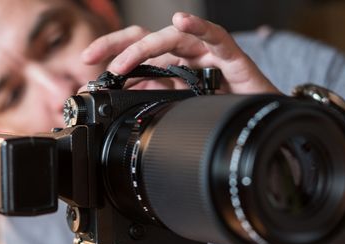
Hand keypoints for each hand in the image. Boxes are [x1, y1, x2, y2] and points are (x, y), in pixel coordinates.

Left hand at [82, 12, 278, 93]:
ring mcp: (207, 52)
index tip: (87, 65)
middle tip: (90, 57)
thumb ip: (156, 95)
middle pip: (147, 37)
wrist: (257, 122)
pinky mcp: (231, 56)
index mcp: (173, 64)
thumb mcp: (180, 105)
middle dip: (116, 44)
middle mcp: (186, 54)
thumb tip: (123, 94)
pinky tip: (182, 22)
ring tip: (122, 63)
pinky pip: (215, 36)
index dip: (112, 53)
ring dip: (144, 47)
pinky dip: (198, 27)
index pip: (138, 51)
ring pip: (173, 37)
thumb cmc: (223, 109)